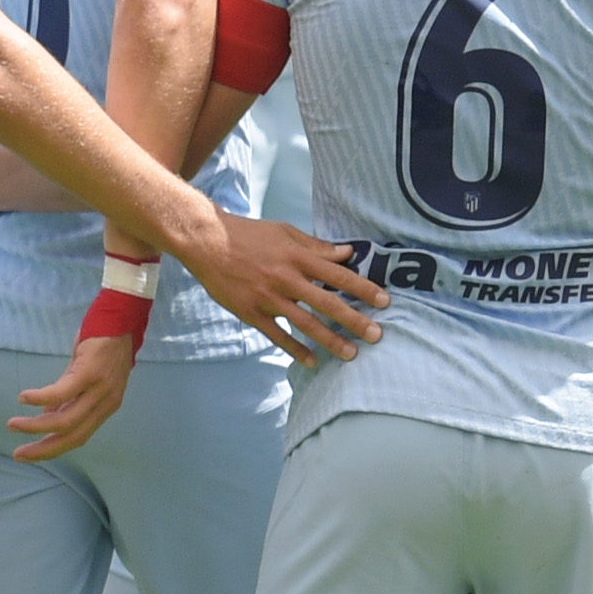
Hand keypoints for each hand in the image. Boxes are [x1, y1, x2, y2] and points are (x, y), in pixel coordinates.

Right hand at [10, 330, 134, 462]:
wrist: (122, 315)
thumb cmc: (103, 343)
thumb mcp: (88, 375)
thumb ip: (70, 396)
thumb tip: (47, 414)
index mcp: (105, 406)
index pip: (79, 437)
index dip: (53, 449)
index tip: (30, 455)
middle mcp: (105, 403)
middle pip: (72, 435)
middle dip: (43, 448)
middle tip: (18, 454)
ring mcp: (100, 389)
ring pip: (65, 419)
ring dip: (36, 426)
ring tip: (13, 425)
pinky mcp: (90, 372)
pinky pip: (61, 392)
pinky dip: (40, 398)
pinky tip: (23, 398)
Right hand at [173, 213, 385, 361]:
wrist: (207, 242)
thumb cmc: (249, 235)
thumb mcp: (285, 233)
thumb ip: (316, 246)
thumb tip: (347, 253)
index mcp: (297, 256)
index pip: (338, 275)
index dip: (363, 288)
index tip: (384, 301)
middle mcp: (286, 278)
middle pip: (327, 303)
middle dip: (354, 320)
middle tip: (376, 335)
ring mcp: (268, 298)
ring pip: (305, 323)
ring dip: (330, 340)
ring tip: (351, 354)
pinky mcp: (252, 312)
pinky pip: (277, 335)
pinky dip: (295, 349)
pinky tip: (312, 361)